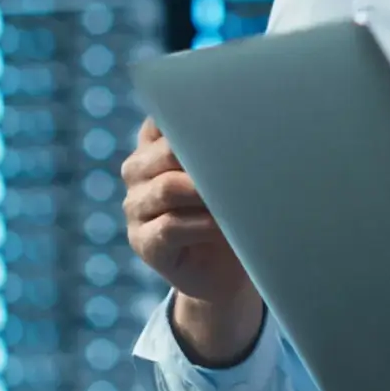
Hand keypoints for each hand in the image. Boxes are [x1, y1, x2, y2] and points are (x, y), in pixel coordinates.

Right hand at [120, 120, 262, 361]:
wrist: (225, 272)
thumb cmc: (232, 212)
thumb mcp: (229, 176)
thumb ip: (227, 150)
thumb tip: (254, 122)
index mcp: (154, 146)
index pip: (164, 118)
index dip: (194, 118)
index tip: (231, 118)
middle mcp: (138, 172)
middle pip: (166, 152)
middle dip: (206, 156)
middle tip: (244, 160)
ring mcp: (136, 207)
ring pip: (167, 188)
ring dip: (205, 192)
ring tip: (237, 195)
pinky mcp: (143, 242)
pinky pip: (169, 227)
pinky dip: (202, 225)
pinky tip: (224, 226)